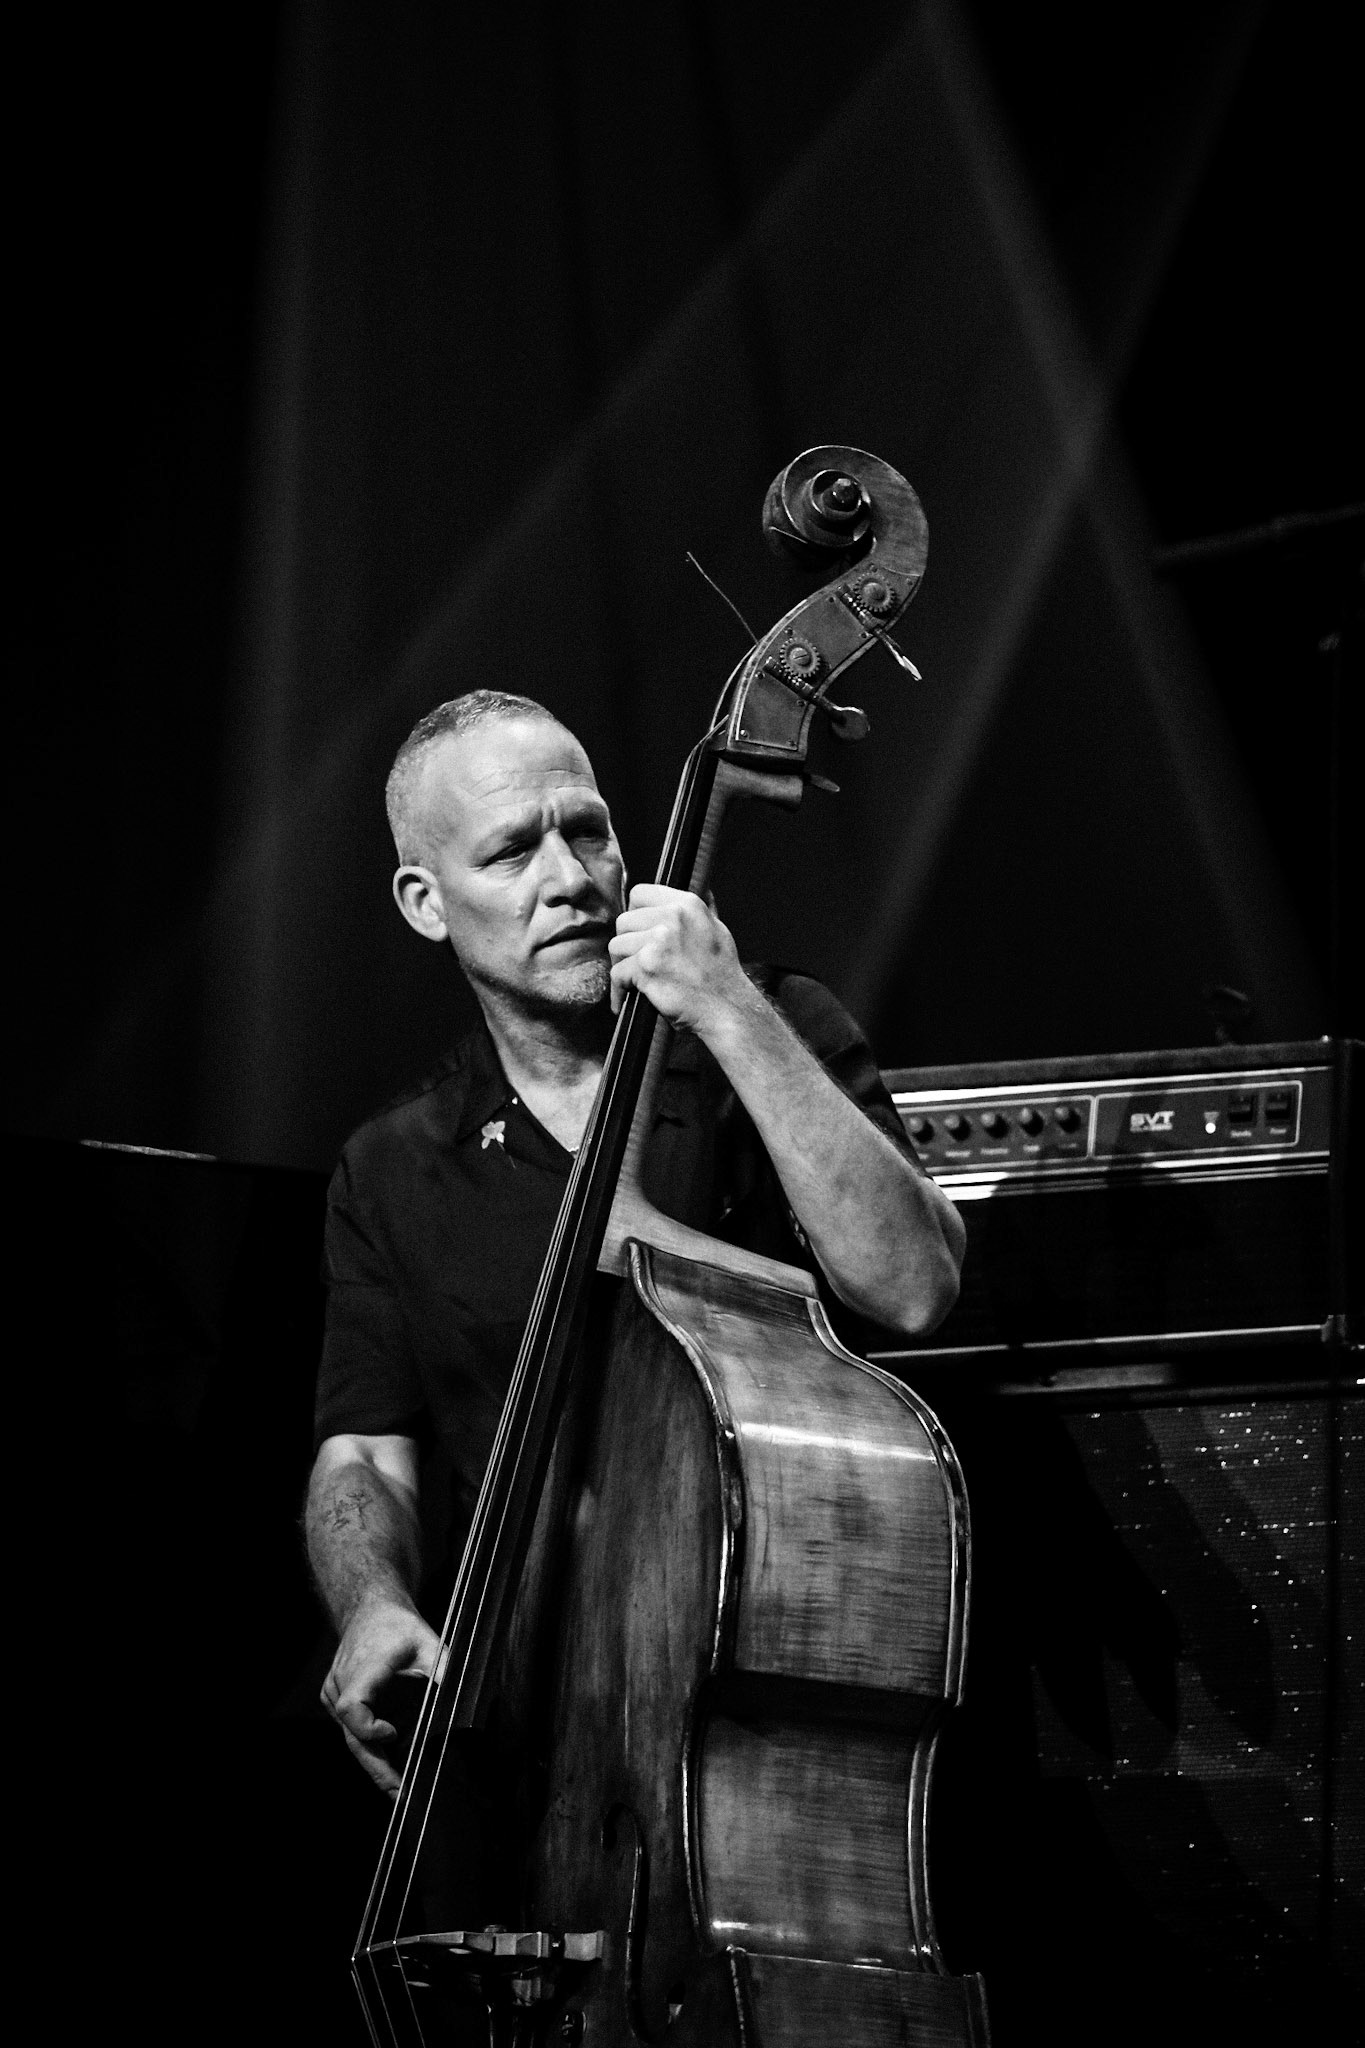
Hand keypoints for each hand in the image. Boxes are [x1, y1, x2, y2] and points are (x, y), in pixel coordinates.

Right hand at [321, 1596, 442, 1795]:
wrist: (369, 1609)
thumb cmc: (398, 1626)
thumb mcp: (429, 1644)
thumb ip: (445, 1674)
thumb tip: (467, 1708)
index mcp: (363, 1669)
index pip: (354, 1707)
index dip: (370, 1729)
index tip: (394, 1734)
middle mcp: (341, 1684)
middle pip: (353, 1737)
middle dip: (379, 1769)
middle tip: (403, 1795)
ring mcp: (333, 1694)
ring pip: (351, 1737)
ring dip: (375, 1761)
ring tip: (400, 1787)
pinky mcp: (333, 1699)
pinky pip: (348, 1730)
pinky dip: (368, 1745)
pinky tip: (389, 1762)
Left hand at [608, 884, 749, 1033]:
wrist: (726, 1009)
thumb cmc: (721, 975)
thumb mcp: (718, 929)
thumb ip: (701, 910)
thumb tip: (702, 891)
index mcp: (688, 904)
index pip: (640, 893)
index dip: (635, 914)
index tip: (638, 931)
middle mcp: (673, 917)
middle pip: (624, 921)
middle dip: (627, 943)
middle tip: (636, 961)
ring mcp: (659, 941)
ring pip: (617, 946)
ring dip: (623, 965)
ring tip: (634, 980)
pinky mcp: (647, 967)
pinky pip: (617, 974)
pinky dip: (619, 990)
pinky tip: (627, 998)